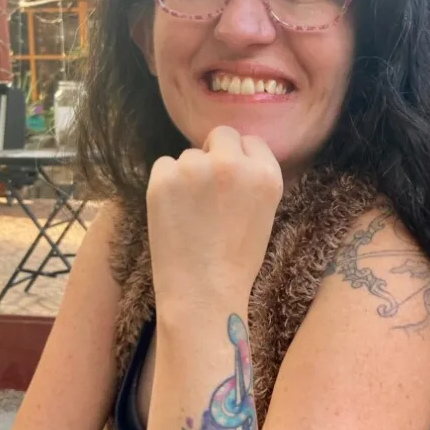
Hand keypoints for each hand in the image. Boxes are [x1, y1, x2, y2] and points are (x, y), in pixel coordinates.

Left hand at [146, 126, 283, 305]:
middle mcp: (234, 164)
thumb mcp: (263, 215)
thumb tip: (231, 154)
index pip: (251, 141)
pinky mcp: (163, 177)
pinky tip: (173, 214)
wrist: (202, 293)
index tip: (231, 180)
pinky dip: (165, 184)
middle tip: (207, 190)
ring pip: (189, 155)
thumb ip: (251, 179)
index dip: (239, 159)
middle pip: (221, 135)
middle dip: (214, 154)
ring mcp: (197, 168)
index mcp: (266, 175)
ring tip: (191, 215)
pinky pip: (163, 165)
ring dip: (188, 175)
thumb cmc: (234, 262)